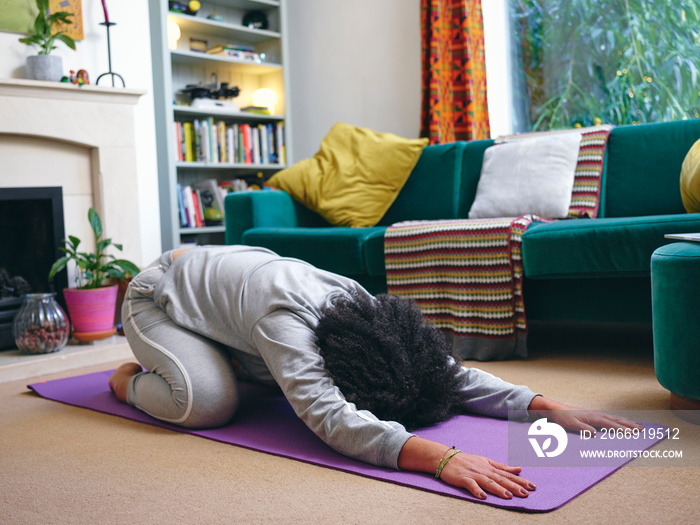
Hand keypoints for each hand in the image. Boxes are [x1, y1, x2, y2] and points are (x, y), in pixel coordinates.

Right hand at [398, 436, 534, 499]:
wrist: (445, 457)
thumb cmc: (467, 460)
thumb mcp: (486, 461)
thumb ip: (502, 466)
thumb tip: (520, 468)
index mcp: (490, 467)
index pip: (508, 474)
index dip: (520, 480)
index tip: (532, 486)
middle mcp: (484, 470)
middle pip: (501, 479)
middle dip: (514, 486)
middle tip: (526, 493)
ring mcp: (473, 474)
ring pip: (488, 482)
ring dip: (498, 489)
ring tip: (508, 496)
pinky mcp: (463, 478)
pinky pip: (470, 485)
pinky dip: (476, 490)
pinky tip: (482, 496)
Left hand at [528, 396, 643, 434]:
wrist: (555, 410)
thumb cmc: (563, 418)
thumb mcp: (570, 424)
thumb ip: (582, 429)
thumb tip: (594, 433)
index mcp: (593, 417)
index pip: (610, 424)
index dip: (621, 429)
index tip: (632, 434)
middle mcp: (597, 414)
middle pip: (617, 420)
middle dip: (630, 425)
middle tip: (643, 430)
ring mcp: (596, 414)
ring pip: (616, 418)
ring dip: (628, 422)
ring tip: (640, 426)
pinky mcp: (594, 415)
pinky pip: (611, 418)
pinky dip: (620, 420)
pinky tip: (624, 422)